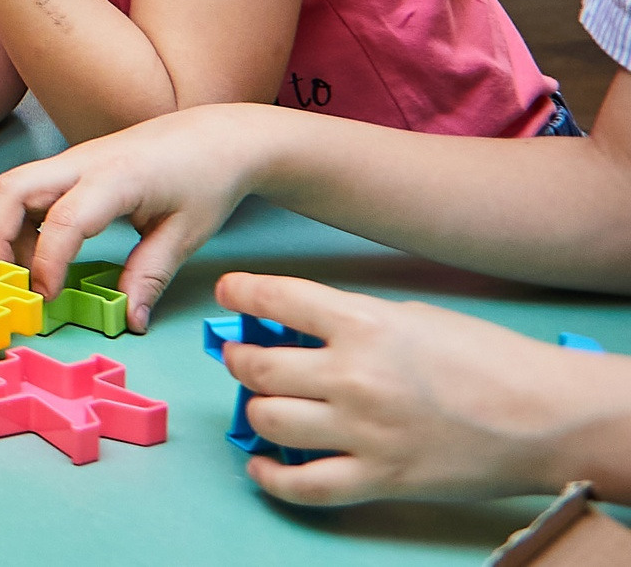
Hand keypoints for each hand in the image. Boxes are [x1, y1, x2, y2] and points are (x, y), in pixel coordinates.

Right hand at [0, 105, 268, 329]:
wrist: (216, 136)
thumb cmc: (205, 180)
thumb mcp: (186, 234)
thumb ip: (150, 276)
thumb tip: (128, 320)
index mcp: (116, 178)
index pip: (62, 220)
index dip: (46, 264)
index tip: (47, 298)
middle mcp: (82, 162)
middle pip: (11, 189)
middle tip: (12, 282)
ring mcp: (72, 160)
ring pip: (12, 187)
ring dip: (6, 230)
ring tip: (32, 272)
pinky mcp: (70, 165)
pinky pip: (28, 188)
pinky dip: (20, 221)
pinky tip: (44, 251)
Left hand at [215, 272, 627, 505]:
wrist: (546, 417)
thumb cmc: (488, 359)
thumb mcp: (411, 316)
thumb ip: (352, 322)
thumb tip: (300, 329)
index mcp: (363, 323)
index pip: (274, 298)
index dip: (241, 292)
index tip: (230, 291)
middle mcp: (353, 376)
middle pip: (257, 366)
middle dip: (241, 357)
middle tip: (244, 355)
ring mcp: (363, 431)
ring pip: (268, 420)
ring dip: (256, 409)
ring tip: (264, 402)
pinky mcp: (380, 478)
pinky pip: (303, 485)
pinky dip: (271, 477)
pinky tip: (262, 464)